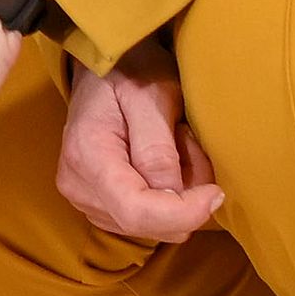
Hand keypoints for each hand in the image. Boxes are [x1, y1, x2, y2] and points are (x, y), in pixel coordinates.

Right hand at [56, 51, 221, 242]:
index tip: (216, 192)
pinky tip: (165, 166)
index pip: (136, 211)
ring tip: (176, 149)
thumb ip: (159, 149)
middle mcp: (78, 185)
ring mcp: (84, 198)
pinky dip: (168, 200)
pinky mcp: (98, 204)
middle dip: (186, 196)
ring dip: (179, 196)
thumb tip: (176, 195)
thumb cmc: (129, 71)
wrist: (103, 69)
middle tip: (190, 146)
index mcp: (88, 156)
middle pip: (148, 224)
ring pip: (153, 226)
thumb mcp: (152, 97)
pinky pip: (147, 221)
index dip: (184, 212)